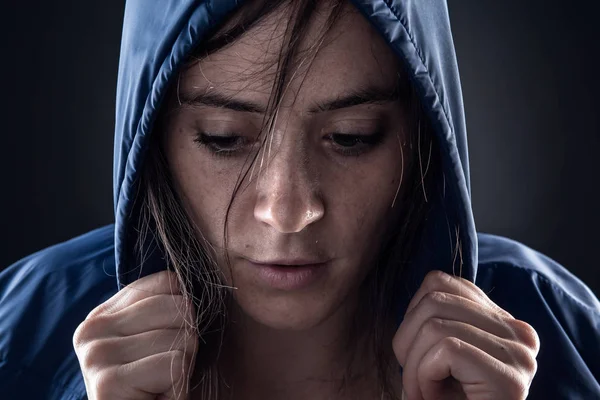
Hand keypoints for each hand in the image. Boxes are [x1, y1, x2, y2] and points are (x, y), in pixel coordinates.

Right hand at [73, 270, 197, 399]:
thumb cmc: (158, 384)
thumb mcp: (159, 337)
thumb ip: (164, 307)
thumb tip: (188, 275)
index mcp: (103, 313)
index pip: (169, 281)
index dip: (184, 316)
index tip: (167, 346)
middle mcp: (91, 329)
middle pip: (180, 306)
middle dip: (187, 342)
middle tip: (165, 371)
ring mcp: (94, 356)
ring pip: (181, 336)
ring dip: (183, 366)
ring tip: (160, 385)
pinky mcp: (106, 383)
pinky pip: (173, 364)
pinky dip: (177, 386)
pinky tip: (155, 397)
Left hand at [392, 270, 539, 399]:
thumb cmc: (442, 399)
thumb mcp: (436, 351)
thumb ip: (438, 316)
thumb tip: (427, 284)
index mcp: (502, 320)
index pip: (438, 282)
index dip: (410, 318)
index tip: (420, 355)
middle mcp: (520, 333)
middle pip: (433, 299)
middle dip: (406, 342)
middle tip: (419, 379)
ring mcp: (519, 354)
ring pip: (434, 325)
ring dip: (413, 366)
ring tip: (428, 392)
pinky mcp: (509, 377)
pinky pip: (444, 350)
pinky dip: (422, 377)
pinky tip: (433, 398)